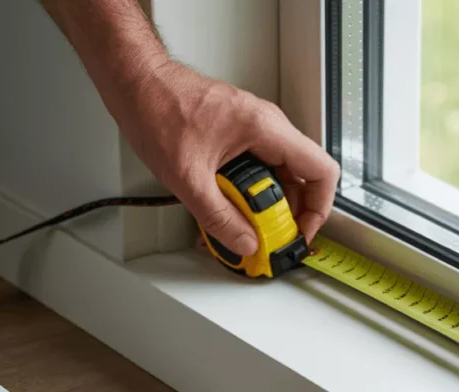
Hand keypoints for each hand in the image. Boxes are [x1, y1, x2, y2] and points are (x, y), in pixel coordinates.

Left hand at [117, 59, 339, 255]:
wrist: (136, 82)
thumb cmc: (156, 108)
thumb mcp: (187, 177)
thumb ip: (219, 217)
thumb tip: (245, 241)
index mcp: (265, 128)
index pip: (321, 171)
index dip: (320, 208)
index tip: (300, 231)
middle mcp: (267, 126)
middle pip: (304, 178)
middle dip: (291, 212)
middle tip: (271, 235)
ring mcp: (256, 129)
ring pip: (282, 175)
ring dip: (270, 203)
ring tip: (249, 223)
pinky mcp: (242, 135)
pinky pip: (262, 168)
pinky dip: (254, 191)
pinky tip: (233, 204)